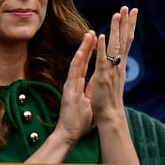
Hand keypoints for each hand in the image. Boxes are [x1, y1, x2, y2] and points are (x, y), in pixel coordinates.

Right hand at [56, 30, 97, 144]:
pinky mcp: (69, 92)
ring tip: (89, 35)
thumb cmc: (78, 121)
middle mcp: (74, 82)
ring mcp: (71, 86)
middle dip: (87, 46)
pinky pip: (73, 76)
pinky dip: (77, 64)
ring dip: (83, 49)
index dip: (91, 52)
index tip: (96, 39)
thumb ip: (90, 90)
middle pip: (82, 60)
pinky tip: (80, 54)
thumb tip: (96, 82)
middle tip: (92, 31)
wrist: (68, 134)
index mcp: (80, 84)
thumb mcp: (88, 101)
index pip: (87, 64)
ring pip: (77, 64)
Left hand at [87, 7, 137, 125]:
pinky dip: (103, 48)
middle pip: (125, 40)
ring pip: (115, 46)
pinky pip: (103, 60)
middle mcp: (119, 65)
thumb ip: (116, 67)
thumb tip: (120, 57)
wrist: (110, 116)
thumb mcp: (114, 79)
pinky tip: (103, 36)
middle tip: (129, 7)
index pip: (126, 41)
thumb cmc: (110, 100)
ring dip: (116, 30)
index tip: (132, 12)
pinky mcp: (103, 77)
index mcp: (120, 65)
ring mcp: (112, 70)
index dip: (129, 26)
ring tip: (117, 15)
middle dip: (127, 23)